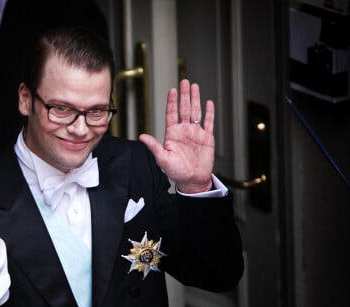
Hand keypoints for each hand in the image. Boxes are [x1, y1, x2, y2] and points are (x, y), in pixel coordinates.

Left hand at [139, 79, 214, 193]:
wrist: (193, 181)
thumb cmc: (176, 172)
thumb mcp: (163, 158)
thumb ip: (154, 146)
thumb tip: (142, 136)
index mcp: (172, 134)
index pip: (171, 113)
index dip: (172, 101)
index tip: (172, 90)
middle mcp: (184, 131)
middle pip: (184, 108)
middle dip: (184, 95)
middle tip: (184, 81)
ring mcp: (195, 133)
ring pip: (196, 112)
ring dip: (195, 99)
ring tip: (195, 86)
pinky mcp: (207, 138)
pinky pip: (208, 122)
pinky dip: (209, 112)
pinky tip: (208, 103)